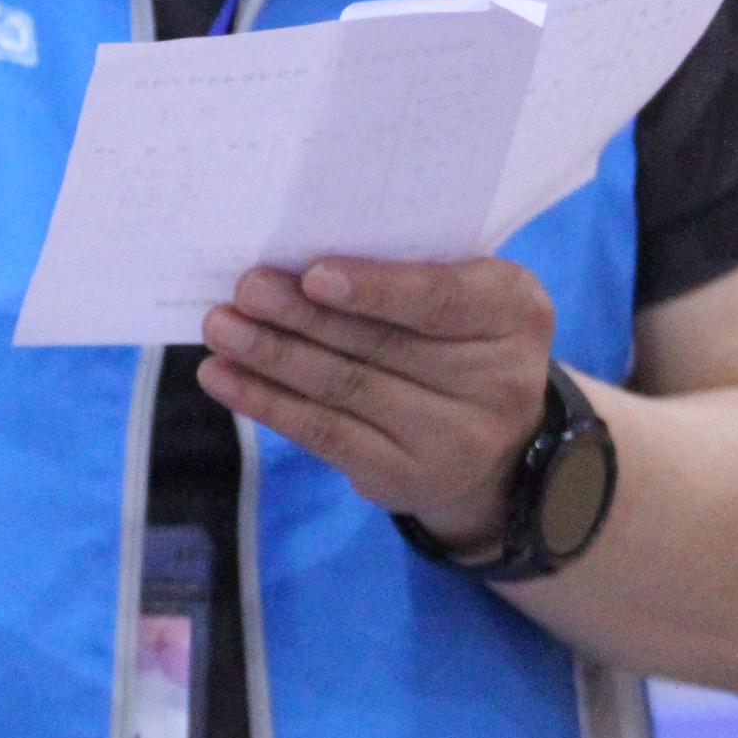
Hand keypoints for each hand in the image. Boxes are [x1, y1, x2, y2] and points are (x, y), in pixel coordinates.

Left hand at [197, 258, 557, 553]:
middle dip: (302, 316)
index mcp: (516, 313)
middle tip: (245, 289)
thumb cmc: (460, 335)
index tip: (314, 275)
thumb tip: (296, 257)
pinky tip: (224, 377)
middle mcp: (499, 383)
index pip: (443, 300)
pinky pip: (325, 435)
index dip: (378, 289)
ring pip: (345, 390)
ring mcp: (455, 441)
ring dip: (272, 357)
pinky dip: (267, 403)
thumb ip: (406, 269)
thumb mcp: (463, 290)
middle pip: (382, 346)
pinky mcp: (406, 480)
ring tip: (220, 328)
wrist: (497, 439)